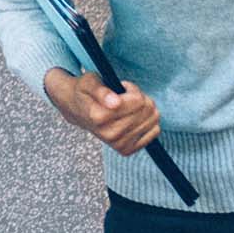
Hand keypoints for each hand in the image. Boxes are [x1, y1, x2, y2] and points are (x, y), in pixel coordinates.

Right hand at [44, 65, 163, 158]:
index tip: (121, 88)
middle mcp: (109, 134)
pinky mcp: (127, 150)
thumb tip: (114, 102)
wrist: (79, 111)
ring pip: (153, 119)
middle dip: (139, 97)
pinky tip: (133, 117)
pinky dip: (148, 121)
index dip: (131, 89)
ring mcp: (119, 144)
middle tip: (125, 97)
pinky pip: (154, 131)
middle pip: (146, 109)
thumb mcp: (89, 82)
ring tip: (128, 107)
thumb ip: (101, 91)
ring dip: (144, 108)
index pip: (138, 100)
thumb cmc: (86, 94)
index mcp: (99, 117)